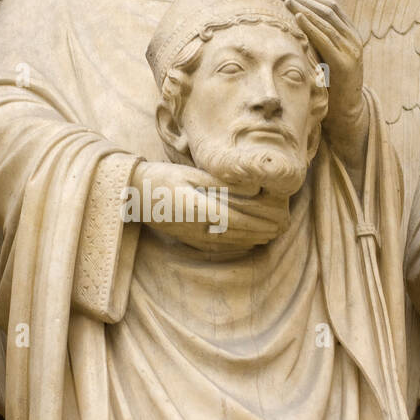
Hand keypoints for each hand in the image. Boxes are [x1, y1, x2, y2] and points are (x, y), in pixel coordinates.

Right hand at [132, 161, 290, 252]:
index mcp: (199, 209)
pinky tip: (250, 241)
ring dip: (254, 237)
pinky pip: (219, 245)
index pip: (238, 216)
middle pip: (239, 231)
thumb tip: (252, 189)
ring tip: (273, 233)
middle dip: (263, 229)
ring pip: (231, 241)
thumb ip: (222, 183)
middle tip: (284, 225)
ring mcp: (194, 237)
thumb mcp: (190, 174)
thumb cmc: (162, 179)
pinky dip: (238, 243)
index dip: (260, 218)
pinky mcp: (190, 240)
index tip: (280, 215)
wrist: (134, 196)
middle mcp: (198, 228)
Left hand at [280, 0, 368, 168]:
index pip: (330, 6)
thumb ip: (316, 36)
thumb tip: (298, 15)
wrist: (347, 111)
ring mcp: (351, 50)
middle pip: (328, 9)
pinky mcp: (345, 64)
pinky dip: (311, 27)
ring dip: (304, 8)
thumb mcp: (324, 55)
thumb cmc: (332, 82)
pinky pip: (327, 41)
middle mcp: (353, 38)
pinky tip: (298, 17)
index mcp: (350, 34)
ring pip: (327, 21)